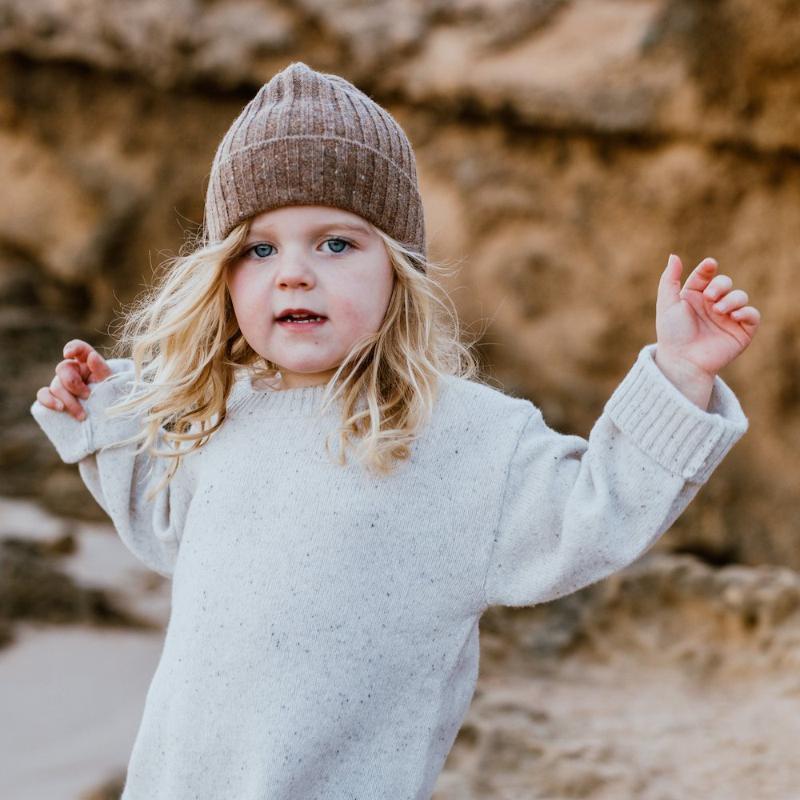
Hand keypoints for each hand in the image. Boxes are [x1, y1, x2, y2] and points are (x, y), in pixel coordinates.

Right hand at [36, 339, 113, 420]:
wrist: (105, 413)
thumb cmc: (108, 393)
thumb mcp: (110, 382)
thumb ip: (101, 369)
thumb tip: (92, 356)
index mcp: (87, 362)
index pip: (79, 348)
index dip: (72, 347)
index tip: (68, 354)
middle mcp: (72, 370)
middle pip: (63, 369)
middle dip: (75, 385)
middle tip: (88, 397)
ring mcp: (61, 382)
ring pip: (56, 386)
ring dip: (69, 401)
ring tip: (82, 415)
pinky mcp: (54, 396)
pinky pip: (43, 395)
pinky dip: (49, 401)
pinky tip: (60, 408)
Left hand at [655, 254, 759, 408]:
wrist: (683, 361)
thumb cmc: (672, 334)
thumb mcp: (667, 304)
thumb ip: (670, 280)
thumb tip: (674, 256)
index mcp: (694, 297)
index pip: (705, 275)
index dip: (708, 268)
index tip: (709, 265)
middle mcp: (712, 305)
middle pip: (725, 282)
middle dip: (720, 285)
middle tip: (710, 296)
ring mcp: (727, 318)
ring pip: (740, 296)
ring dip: (732, 299)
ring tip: (719, 310)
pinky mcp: (741, 332)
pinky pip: (752, 315)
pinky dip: (746, 312)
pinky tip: (733, 316)